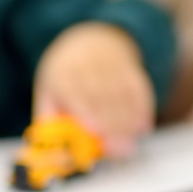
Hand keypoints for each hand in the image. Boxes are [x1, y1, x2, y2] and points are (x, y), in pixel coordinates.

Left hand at [36, 23, 153, 153]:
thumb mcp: (48, 94)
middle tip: (121, 149)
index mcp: (63, 74)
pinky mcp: (130, 67)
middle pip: (103, 96)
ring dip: (130, 121)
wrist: (89, 40)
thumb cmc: (66, 76)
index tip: (97, 130)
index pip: (75, 92)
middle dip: (114, 124)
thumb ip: (50, 121)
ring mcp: (111, 65)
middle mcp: (88, 65)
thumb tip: (52, 151)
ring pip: (123, 95)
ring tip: (131, 145)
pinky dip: (144, 108)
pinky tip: (144, 127)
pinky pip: (139, 88)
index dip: (87, 110)